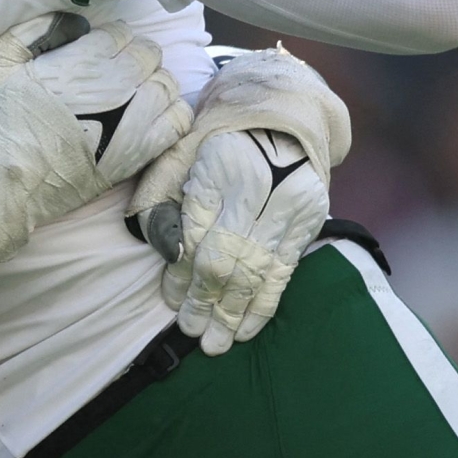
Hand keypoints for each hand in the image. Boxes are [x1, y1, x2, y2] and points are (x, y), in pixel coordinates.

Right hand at [0, 12, 190, 187]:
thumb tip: (74, 22)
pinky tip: (147, 120)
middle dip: (133, 59)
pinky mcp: (139, 155)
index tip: (94, 55)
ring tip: (129, 98)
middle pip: (149, 54)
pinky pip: (177, 121)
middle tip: (112, 77)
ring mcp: (134, 121)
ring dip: (152, 85)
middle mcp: (118, 85)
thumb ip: (35, 30)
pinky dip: (169, 114)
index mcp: (85, 60)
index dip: (108, 41)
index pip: (121, 33)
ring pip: (167, 85)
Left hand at [131, 48, 351, 353]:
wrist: (287, 114)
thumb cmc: (224, 134)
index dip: (180, 271)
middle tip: (190, 330)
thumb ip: (161, 189)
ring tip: (214, 343)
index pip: (197, 232)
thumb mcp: (183, 146)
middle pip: (227, 257)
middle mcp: (260, 187)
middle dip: (205, 300)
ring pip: (256, 271)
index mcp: (222, 166)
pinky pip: (285, 272)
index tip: (169, 299)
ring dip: (233, 313)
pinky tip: (247, 329)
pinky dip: (264, 304)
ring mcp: (289, 206)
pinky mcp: (308, 221)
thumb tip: (149, 238)